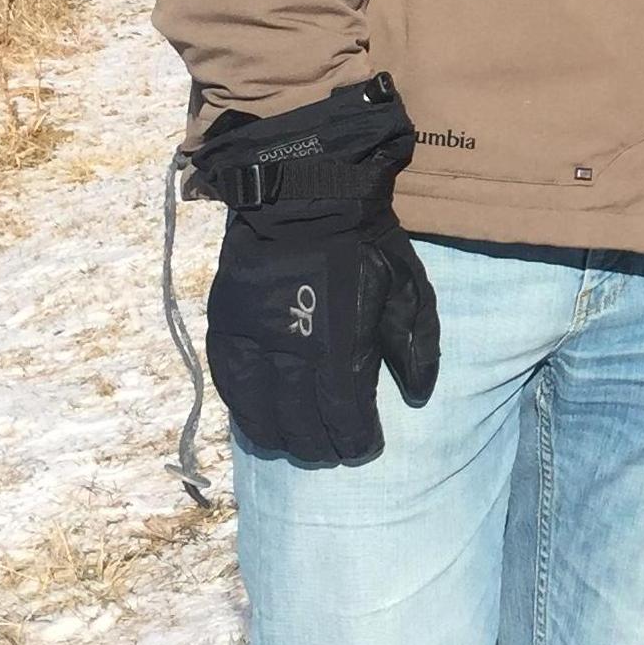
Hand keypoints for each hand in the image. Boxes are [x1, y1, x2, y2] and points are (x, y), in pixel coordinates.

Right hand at [193, 78, 439, 465]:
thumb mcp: (407, 284)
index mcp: (337, 338)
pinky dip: (245, 413)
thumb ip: (414, 342)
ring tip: (301, 449)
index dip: (355, 438)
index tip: (367, 448)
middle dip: (321, 446)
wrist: (306, 191)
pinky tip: (260, 425)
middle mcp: (288, 346)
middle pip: (300, 421)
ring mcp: (250, 337)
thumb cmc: (366, 239)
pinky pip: (229, 385)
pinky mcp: (224, 325)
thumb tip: (418, 395)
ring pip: (260, 412)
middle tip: (336, 453)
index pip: (342, 411)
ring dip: (282, 438)